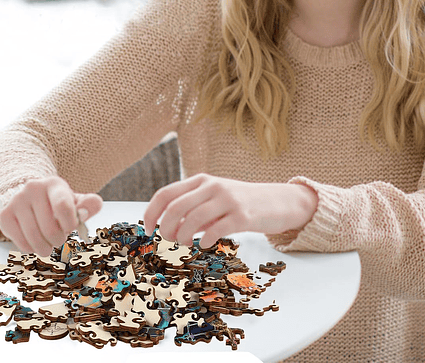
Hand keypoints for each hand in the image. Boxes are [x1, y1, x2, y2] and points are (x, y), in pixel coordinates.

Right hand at [0, 175, 102, 255]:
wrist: (30, 198)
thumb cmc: (57, 203)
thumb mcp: (74, 202)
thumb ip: (88, 205)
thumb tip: (95, 204)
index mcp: (54, 184)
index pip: (63, 206)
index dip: (70, 224)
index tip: (70, 228)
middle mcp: (33, 188)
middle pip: (50, 229)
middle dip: (58, 240)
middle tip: (59, 237)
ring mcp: (17, 201)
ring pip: (34, 238)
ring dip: (45, 248)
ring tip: (48, 243)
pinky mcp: (5, 215)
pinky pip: (21, 243)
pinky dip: (31, 249)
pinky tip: (34, 240)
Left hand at [144, 173, 317, 247]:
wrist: (277, 202)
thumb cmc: (238, 204)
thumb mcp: (212, 201)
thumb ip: (191, 210)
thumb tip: (166, 227)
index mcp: (200, 181)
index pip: (166, 193)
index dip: (151, 212)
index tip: (148, 229)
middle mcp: (212, 186)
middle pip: (176, 207)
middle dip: (166, 227)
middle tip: (167, 239)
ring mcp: (228, 199)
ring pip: (193, 218)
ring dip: (182, 236)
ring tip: (183, 243)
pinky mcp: (243, 215)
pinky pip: (217, 228)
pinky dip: (205, 239)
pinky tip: (205, 244)